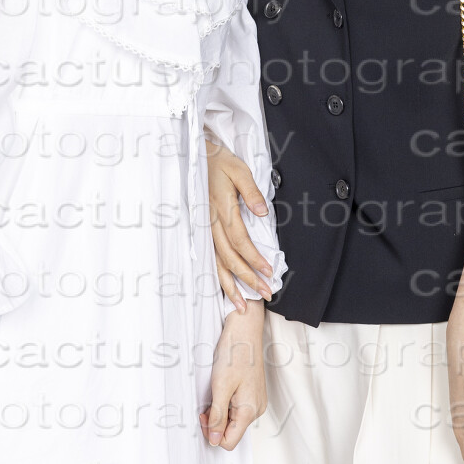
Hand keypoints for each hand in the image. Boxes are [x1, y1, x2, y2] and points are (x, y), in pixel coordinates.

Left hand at [200, 299, 266, 451]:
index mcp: (249, 411)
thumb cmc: (235, 354)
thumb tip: (214, 440)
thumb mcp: (221, 387)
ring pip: (233, 420)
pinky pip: (237, 408)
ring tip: (215, 392)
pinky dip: (226, 403)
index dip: (212, 434)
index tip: (202, 416)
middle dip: (215, 422)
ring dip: (219, 411)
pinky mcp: (252, 393)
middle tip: (205, 403)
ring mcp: (256, 401)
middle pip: (231, 431)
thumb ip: (217, 416)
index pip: (229, 442)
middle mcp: (256, 409)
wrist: (244, 331)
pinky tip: (222, 388)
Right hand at [205, 135, 273, 307]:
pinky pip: (209, 258)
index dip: (254, 258)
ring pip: (216, 263)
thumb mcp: (239, 169)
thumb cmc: (219, 162)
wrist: (194, 157)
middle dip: (247, 279)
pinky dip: (217, 276)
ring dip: (230, 286)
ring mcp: (204, 230)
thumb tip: (262, 210)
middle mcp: (211, 224)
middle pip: (230, 258)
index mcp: (222, 209)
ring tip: (243, 306)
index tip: (269, 272)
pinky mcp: (202, 231)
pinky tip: (225, 289)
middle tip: (266, 294)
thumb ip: (251, 191)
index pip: (240, 240)